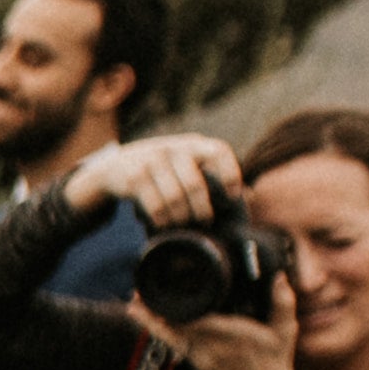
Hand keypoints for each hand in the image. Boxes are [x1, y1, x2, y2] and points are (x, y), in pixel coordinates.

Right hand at [61, 133, 240, 224]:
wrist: (116, 167)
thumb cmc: (164, 171)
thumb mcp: (187, 165)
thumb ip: (214, 176)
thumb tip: (252, 196)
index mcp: (192, 143)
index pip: (218, 152)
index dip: (229, 174)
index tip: (231, 197)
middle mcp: (173, 148)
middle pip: (195, 185)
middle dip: (201, 210)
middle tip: (203, 221)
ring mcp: (151, 162)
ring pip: (174, 199)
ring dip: (180, 219)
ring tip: (181, 225)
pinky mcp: (134, 178)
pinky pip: (155, 206)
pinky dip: (161, 220)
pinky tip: (163, 224)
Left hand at [124, 291, 296, 369]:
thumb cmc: (273, 363)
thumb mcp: (284, 331)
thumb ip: (282, 302)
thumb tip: (281, 276)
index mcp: (225, 335)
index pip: (194, 319)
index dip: (175, 308)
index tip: (162, 292)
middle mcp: (206, 346)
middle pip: (172, 327)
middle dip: (153, 312)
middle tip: (136, 294)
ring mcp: (198, 356)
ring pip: (168, 337)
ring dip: (150, 321)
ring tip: (134, 305)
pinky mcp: (195, 362)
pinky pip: (173, 344)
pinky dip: (159, 331)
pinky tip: (148, 321)